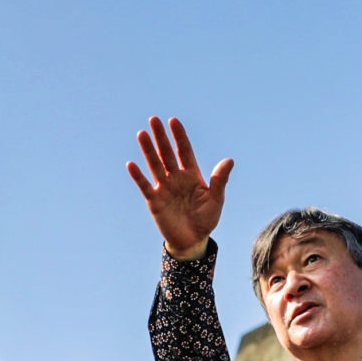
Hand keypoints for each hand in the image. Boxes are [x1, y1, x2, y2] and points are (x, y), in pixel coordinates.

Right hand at [126, 116, 232, 259]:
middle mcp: (176, 178)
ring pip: (155, 165)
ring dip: (148, 150)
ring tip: (142, 134)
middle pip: (167, 153)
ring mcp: (164, 188)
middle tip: (154, 119)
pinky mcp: (154, 201)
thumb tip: (229, 160)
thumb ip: (220, 180)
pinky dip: (138, 176)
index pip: (184, 151)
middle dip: (161, 137)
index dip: (179, 136)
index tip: (174, 121)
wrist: (193, 240)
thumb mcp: (216, 199)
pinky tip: (131, 164)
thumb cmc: (206, 219)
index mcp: (192, 175)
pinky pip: (145, 186)